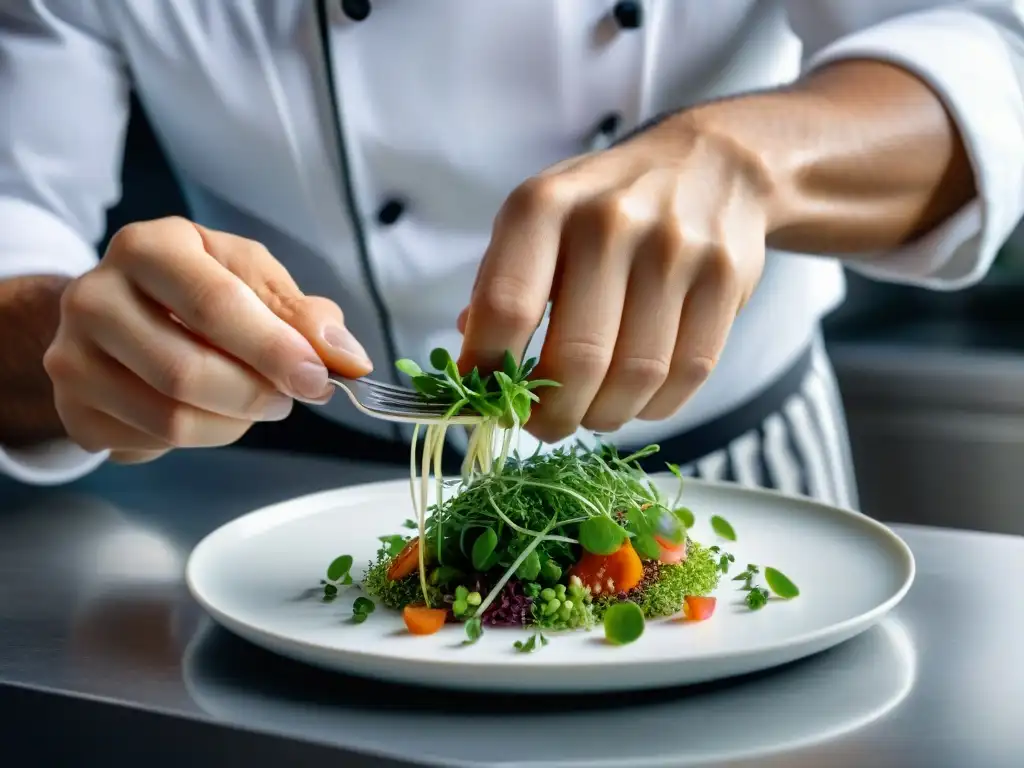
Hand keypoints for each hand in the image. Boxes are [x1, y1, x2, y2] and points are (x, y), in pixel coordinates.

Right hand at [44, 217, 372, 463]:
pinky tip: (205, 411)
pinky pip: (152, 444)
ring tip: (254, 403)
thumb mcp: (252, 281)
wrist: (119, 313)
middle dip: (255, 394)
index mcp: (148, 248)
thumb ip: (301, 315)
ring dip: (233, 423)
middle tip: (290, 396)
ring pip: (170, 418)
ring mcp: (72, 356)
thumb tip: (346, 356)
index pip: (214, 304)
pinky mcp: (72, 409)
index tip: (317, 377)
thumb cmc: (197, 290)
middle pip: (186, 371)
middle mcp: (94, 296)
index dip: (273, 348)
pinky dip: (198, 438)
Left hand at [458, 116, 770, 441]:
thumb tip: (477, 371)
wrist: (711, 164)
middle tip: (543, 425)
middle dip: (552, 415)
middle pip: (577, 360)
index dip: (488, 371)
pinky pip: (687, 375)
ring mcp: (675, 249)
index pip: (505, 309)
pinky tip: (637, 397)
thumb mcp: (540, 220)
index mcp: (544, 206)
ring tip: (592, 412)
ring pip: (635, 377)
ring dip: (605, 415)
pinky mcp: (725, 278)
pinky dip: (655, 406)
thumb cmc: (604, 206)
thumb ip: (503, 287)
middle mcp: (609, 222)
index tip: (484, 400)